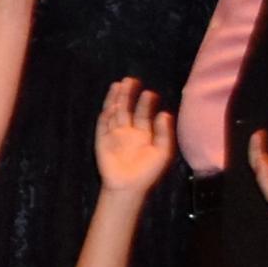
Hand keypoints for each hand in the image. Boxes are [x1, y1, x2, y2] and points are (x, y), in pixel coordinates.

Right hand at [89, 80, 175, 195]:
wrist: (129, 187)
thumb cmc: (148, 171)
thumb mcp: (162, 151)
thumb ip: (163, 133)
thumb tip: (165, 113)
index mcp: (143, 132)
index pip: (143, 113)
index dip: (145, 102)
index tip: (149, 92)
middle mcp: (127, 131)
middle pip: (126, 108)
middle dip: (127, 94)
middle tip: (131, 80)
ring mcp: (114, 135)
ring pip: (113, 113)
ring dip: (115, 100)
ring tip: (118, 85)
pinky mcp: (102, 141)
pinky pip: (103, 126)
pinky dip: (106, 116)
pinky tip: (110, 106)